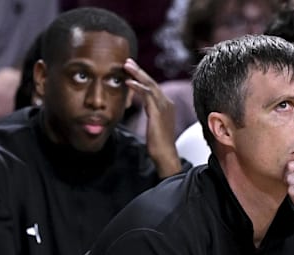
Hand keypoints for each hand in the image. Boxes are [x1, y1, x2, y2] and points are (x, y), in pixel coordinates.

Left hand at [124, 58, 181, 177]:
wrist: (165, 155)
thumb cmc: (158, 144)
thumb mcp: (155, 125)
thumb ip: (152, 114)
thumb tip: (146, 110)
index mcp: (166, 105)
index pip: (153, 87)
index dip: (142, 77)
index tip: (132, 70)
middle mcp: (167, 103)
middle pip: (152, 82)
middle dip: (139, 71)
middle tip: (128, 61)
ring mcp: (164, 107)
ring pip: (150, 85)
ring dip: (137, 74)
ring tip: (126, 66)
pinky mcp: (158, 112)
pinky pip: (147, 95)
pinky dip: (138, 87)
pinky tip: (128, 82)